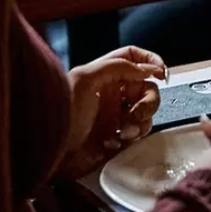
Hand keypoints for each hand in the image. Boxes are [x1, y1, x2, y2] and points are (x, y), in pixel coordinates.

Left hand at [60, 46, 166, 178]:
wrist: (50, 153)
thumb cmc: (58, 117)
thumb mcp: (84, 79)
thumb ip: (117, 67)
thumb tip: (145, 68)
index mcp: (103, 76)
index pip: (132, 58)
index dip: (150, 61)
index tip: (160, 72)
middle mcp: (111, 94)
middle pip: (147, 87)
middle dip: (148, 100)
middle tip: (136, 111)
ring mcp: (115, 116)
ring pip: (147, 112)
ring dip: (141, 122)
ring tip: (124, 130)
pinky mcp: (118, 137)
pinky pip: (139, 133)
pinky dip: (132, 137)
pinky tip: (114, 140)